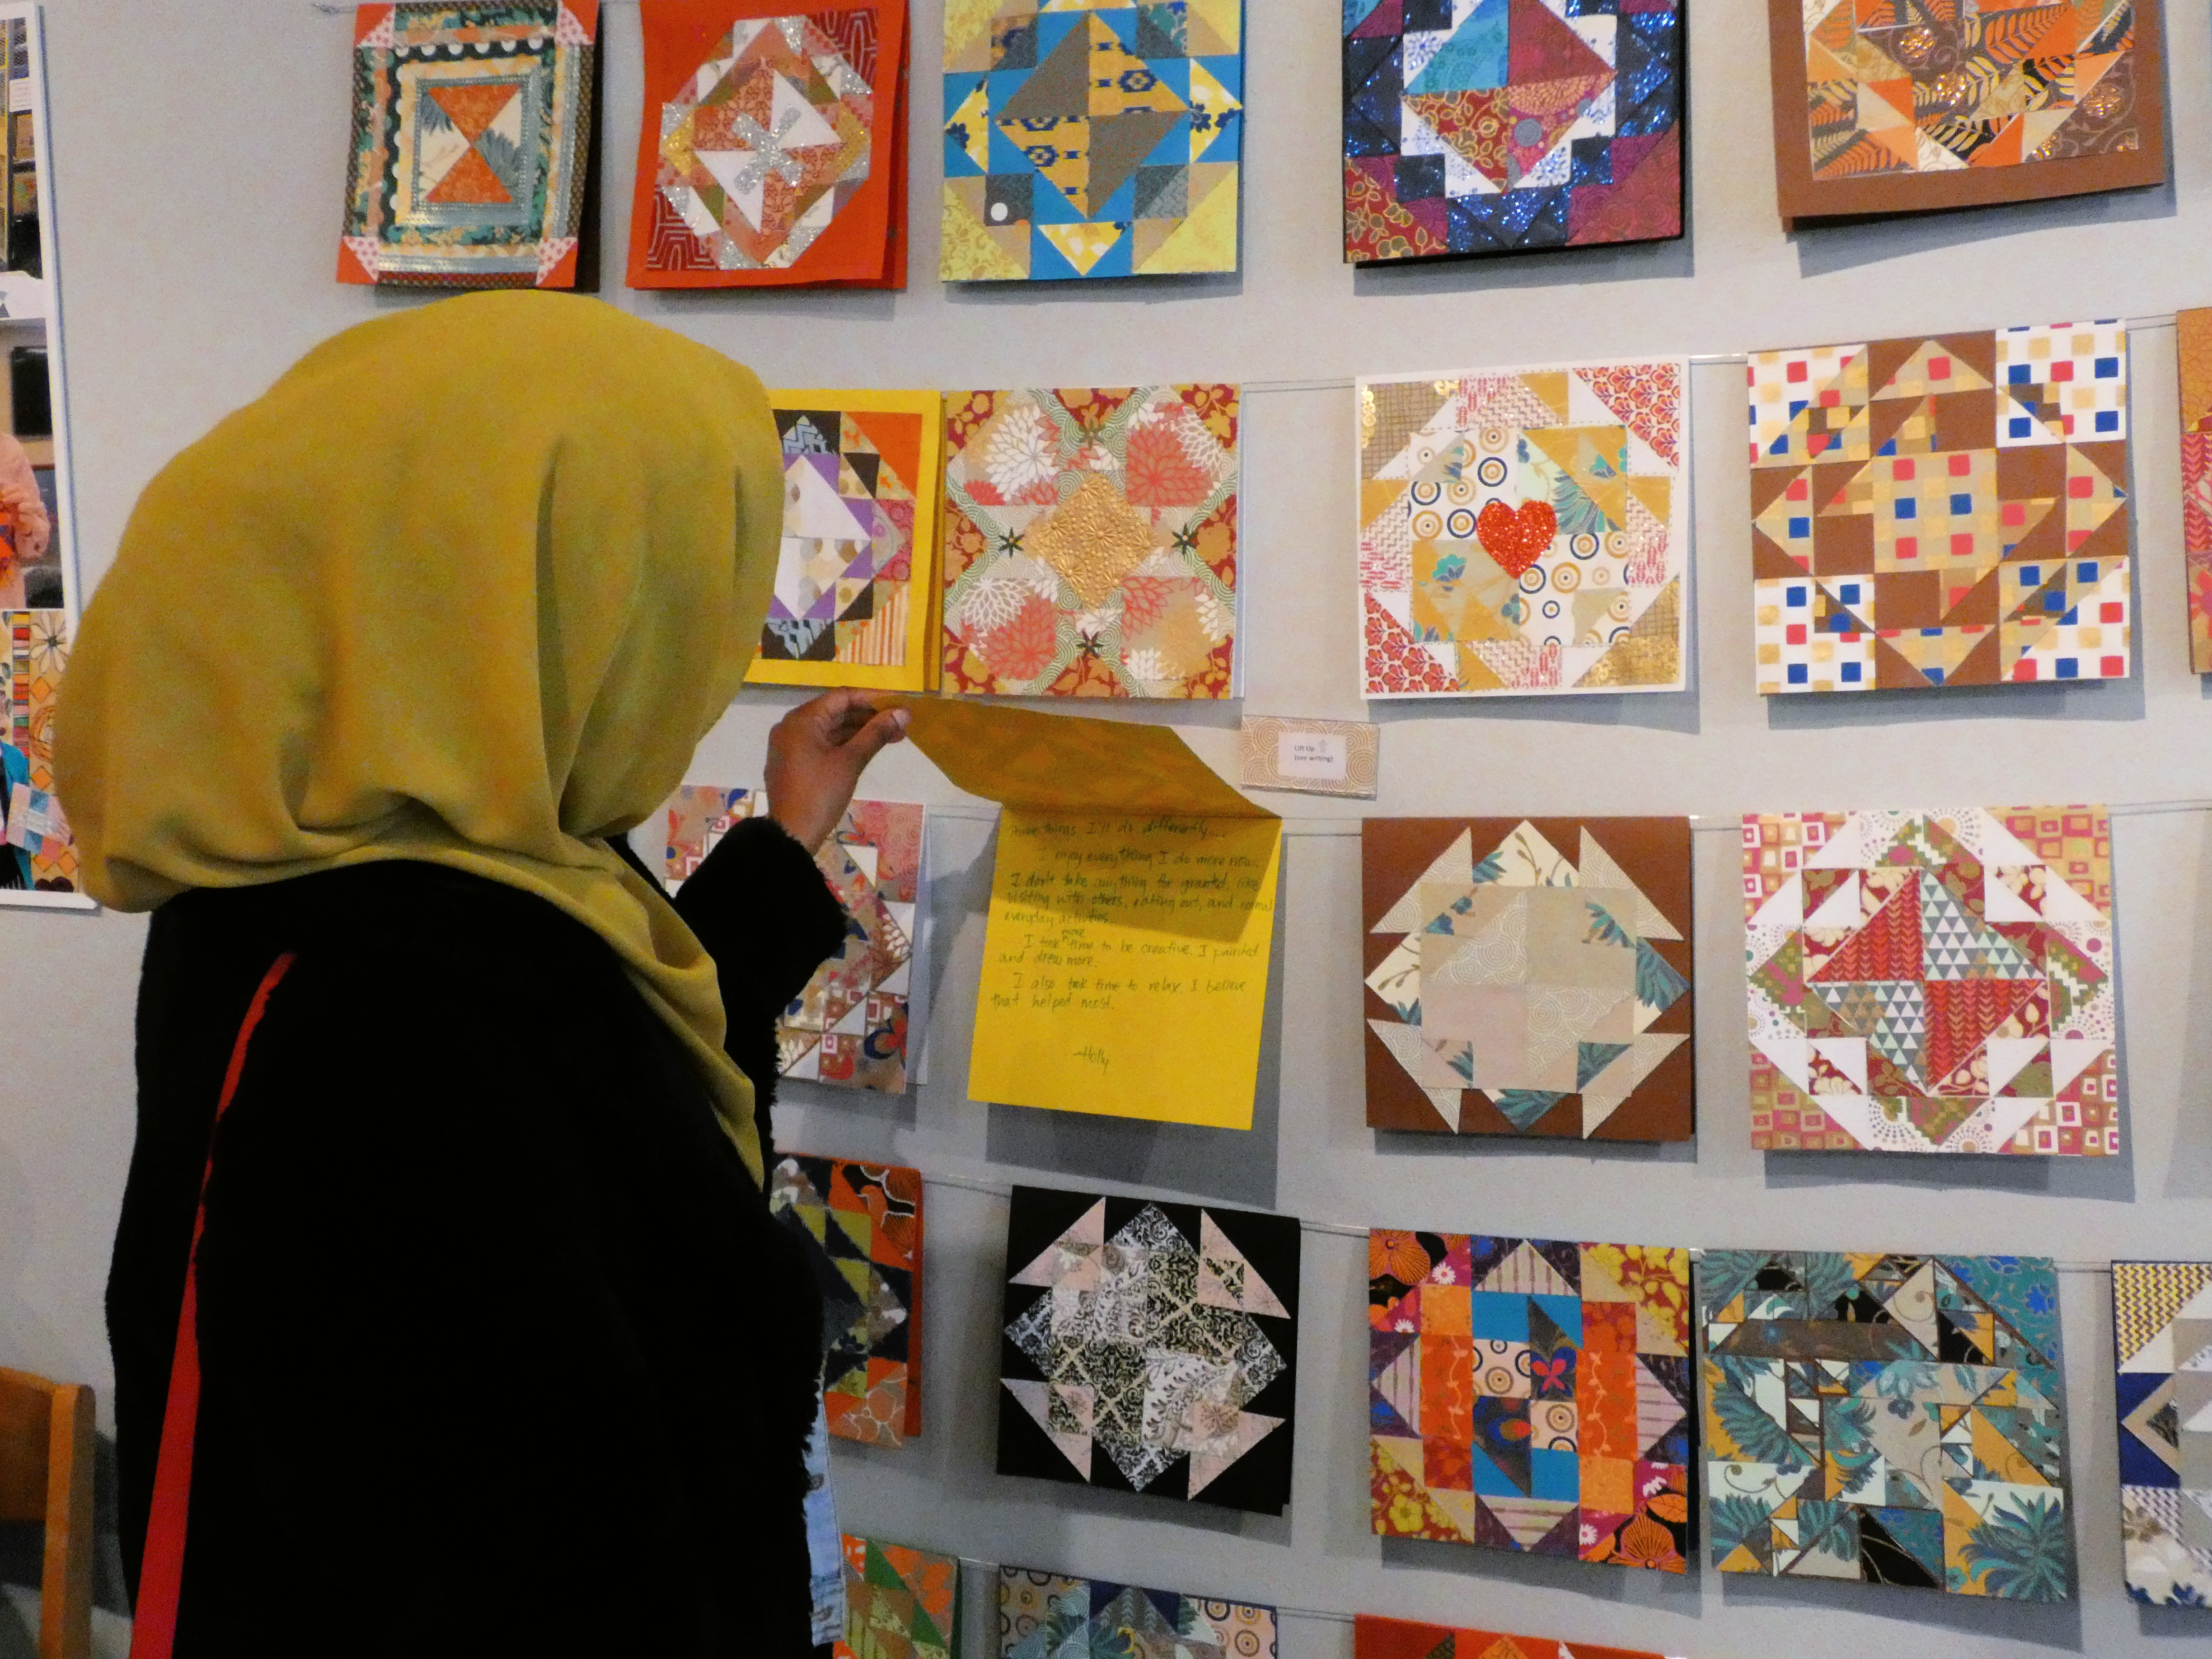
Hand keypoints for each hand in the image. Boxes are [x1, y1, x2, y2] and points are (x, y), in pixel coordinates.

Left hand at [764, 690, 908, 853]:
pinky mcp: (793, 763)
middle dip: (869, 718)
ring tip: (891, 738)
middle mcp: (792, 726)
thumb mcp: (851, 762)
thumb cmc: (820, 794)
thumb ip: (876, 734)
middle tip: (900, 726)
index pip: (842, 697)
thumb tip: (902, 714)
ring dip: (859, 732)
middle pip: (835, 712)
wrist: (791, 835)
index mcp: (802, 720)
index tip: (898, 706)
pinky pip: (821, 744)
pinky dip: (844, 745)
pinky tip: (867, 749)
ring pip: (829, 730)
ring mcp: (790, 745)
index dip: (873, 700)